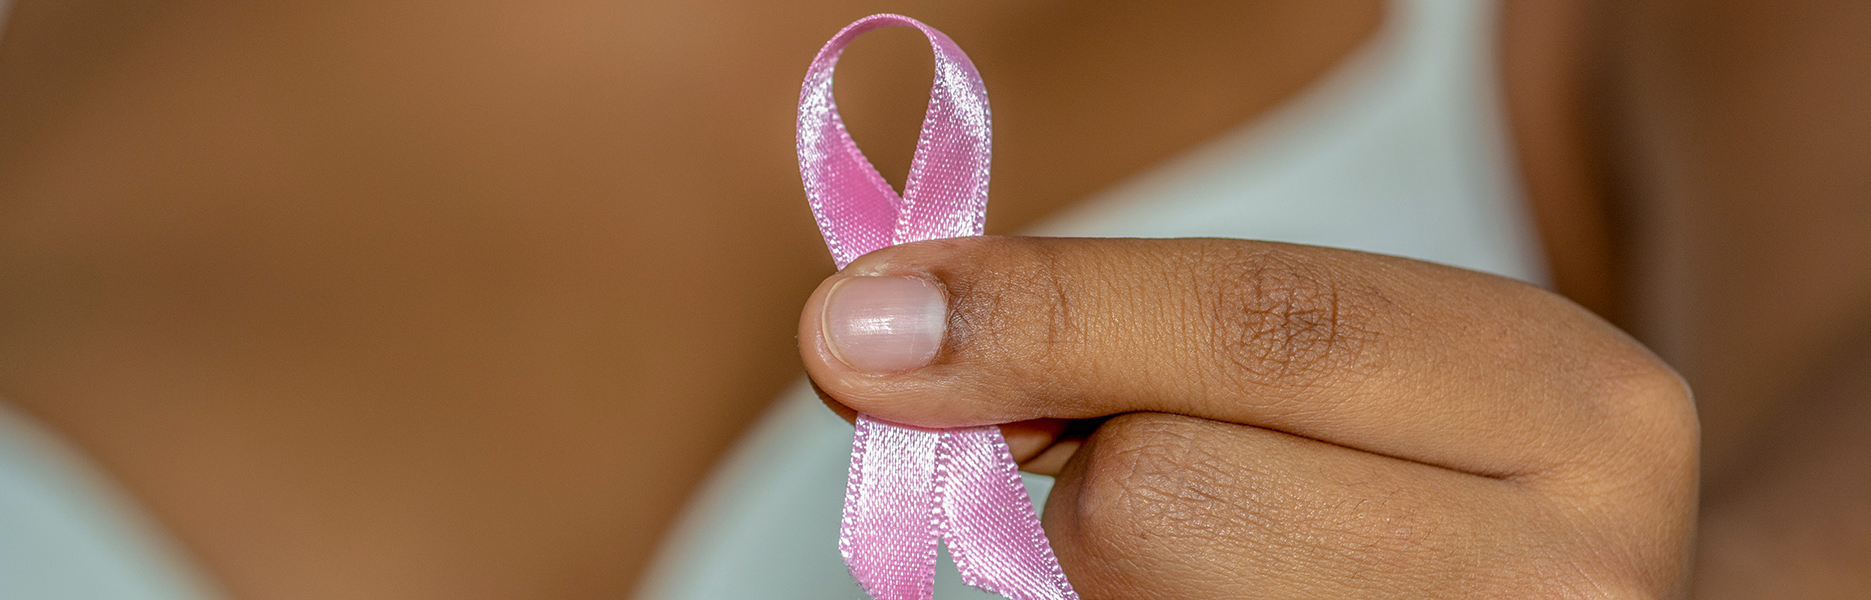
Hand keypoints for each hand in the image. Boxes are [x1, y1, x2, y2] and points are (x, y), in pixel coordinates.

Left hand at [799, 237, 1696, 598]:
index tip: (857, 331)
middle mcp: (1555, 583)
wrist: (1536, 590)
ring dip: (1113, 564)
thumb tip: (872, 336)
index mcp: (1571, 408)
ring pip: (1124, 590)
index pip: (1264, 332)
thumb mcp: (1345, 349)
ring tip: (1237, 549)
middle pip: (1159, 496)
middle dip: (1098, 464)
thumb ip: (1138, 320)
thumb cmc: (1418, 460)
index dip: (1045, 318)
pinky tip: (1218, 597)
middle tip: (1138, 453)